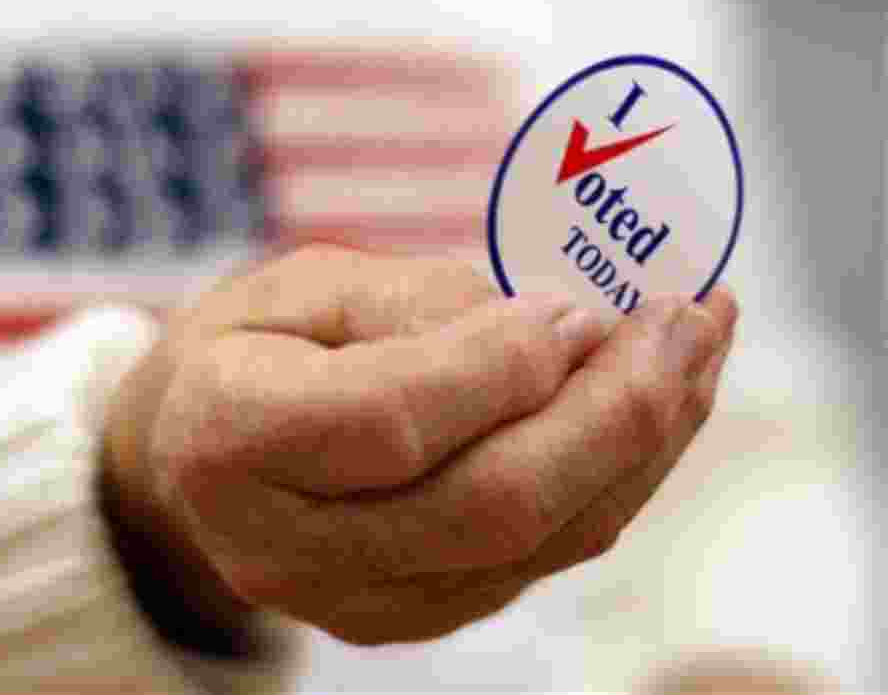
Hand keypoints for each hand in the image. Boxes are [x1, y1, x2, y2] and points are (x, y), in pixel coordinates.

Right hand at [105, 244, 736, 645]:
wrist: (200, 457)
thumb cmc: (251, 349)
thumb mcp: (300, 286)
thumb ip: (416, 302)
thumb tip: (566, 328)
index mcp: (230, 438)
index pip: (387, 421)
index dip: (499, 364)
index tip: (580, 302)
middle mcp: (291, 545)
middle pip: (487, 505)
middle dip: (613, 410)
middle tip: (689, 317)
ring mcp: (359, 598)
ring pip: (536, 540)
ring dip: (641, 441)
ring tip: (697, 348)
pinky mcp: (418, 612)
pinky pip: (545, 555)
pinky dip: (618, 476)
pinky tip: (654, 407)